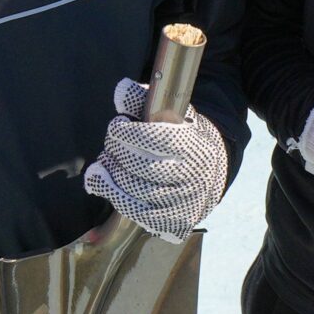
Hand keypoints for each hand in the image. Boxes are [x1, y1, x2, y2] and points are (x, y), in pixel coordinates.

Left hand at [84, 78, 228, 241]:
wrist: (210, 174)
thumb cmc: (183, 139)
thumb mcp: (171, 114)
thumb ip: (145, 101)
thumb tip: (122, 91)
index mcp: (194, 146)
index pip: (155, 139)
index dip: (128, 132)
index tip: (118, 124)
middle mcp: (192, 177)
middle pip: (141, 166)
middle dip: (117, 151)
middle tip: (112, 144)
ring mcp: (183, 202)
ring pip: (134, 190)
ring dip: (110, 174)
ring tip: (105, 162)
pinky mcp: (172, 222)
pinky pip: (135, 212)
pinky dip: (114, 195)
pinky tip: (104, 182)